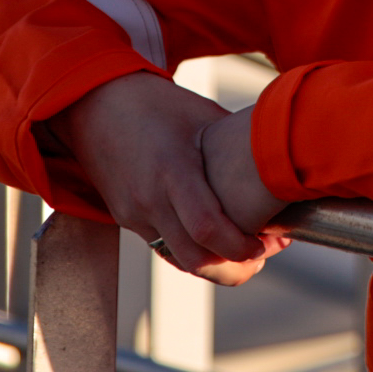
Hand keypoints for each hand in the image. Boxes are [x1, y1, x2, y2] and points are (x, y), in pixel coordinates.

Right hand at [45, 72, 289, 285]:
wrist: (95, 104)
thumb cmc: (154, 103)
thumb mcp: (202, 115)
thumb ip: (233, 146)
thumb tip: (277, 160)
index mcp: (172, 170)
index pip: (207, 228)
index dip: (240, 246)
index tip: (267, 244)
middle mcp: (150, 199)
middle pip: (195, 258)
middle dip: (235, 268)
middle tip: (264, 253)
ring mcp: (134, 213)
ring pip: (179, 259)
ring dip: (214, 264)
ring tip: (245, 249)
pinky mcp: (127, 218)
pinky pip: (163, 247)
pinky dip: (192, 250)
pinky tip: (214, 238)